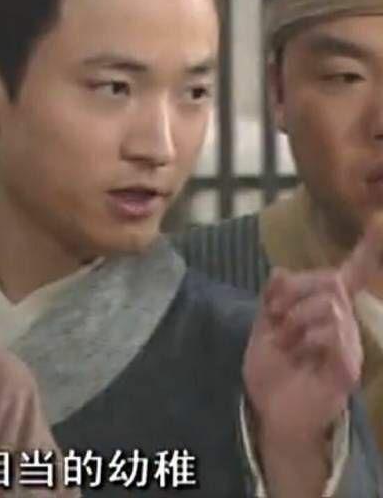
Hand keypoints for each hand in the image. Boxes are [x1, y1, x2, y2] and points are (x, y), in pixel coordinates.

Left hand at [242, 219, 381, 494]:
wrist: (270, 411)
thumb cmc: (273, 368)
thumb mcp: (264, 325)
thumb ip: (272, 297)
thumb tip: (281, 270)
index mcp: (326, 311)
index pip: (352, 275)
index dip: (367, 250)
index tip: (379, 222)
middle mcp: (344, 325)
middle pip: (330, 280)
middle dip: (294, 292)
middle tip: (275, 317)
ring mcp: (349, 346)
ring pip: (331, 304)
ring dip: (297, 317)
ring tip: (285, 340)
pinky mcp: (347, 369)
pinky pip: (336, 334)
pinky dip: (310, 335)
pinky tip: (299, 351)